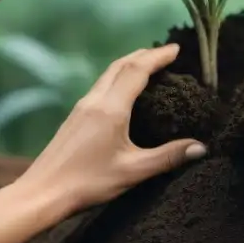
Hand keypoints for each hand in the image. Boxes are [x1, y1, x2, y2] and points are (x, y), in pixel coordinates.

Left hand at [19, 45, 207, 213]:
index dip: (158, 57)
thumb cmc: (88, 182)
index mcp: (110, 108)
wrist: (42, 193)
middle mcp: (95, 100)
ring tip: (148, 66)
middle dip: (144, 55)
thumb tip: (201, 147)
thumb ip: (167, 157)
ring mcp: (81, 107)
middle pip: (120, 65)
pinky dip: (118, 77)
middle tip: (166, 54)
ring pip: (108, 74)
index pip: (137, 71)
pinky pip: (101, 85)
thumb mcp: (133, 171)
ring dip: (129, 64)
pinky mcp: (75, 117)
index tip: (176, 49)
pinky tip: (123, 91)